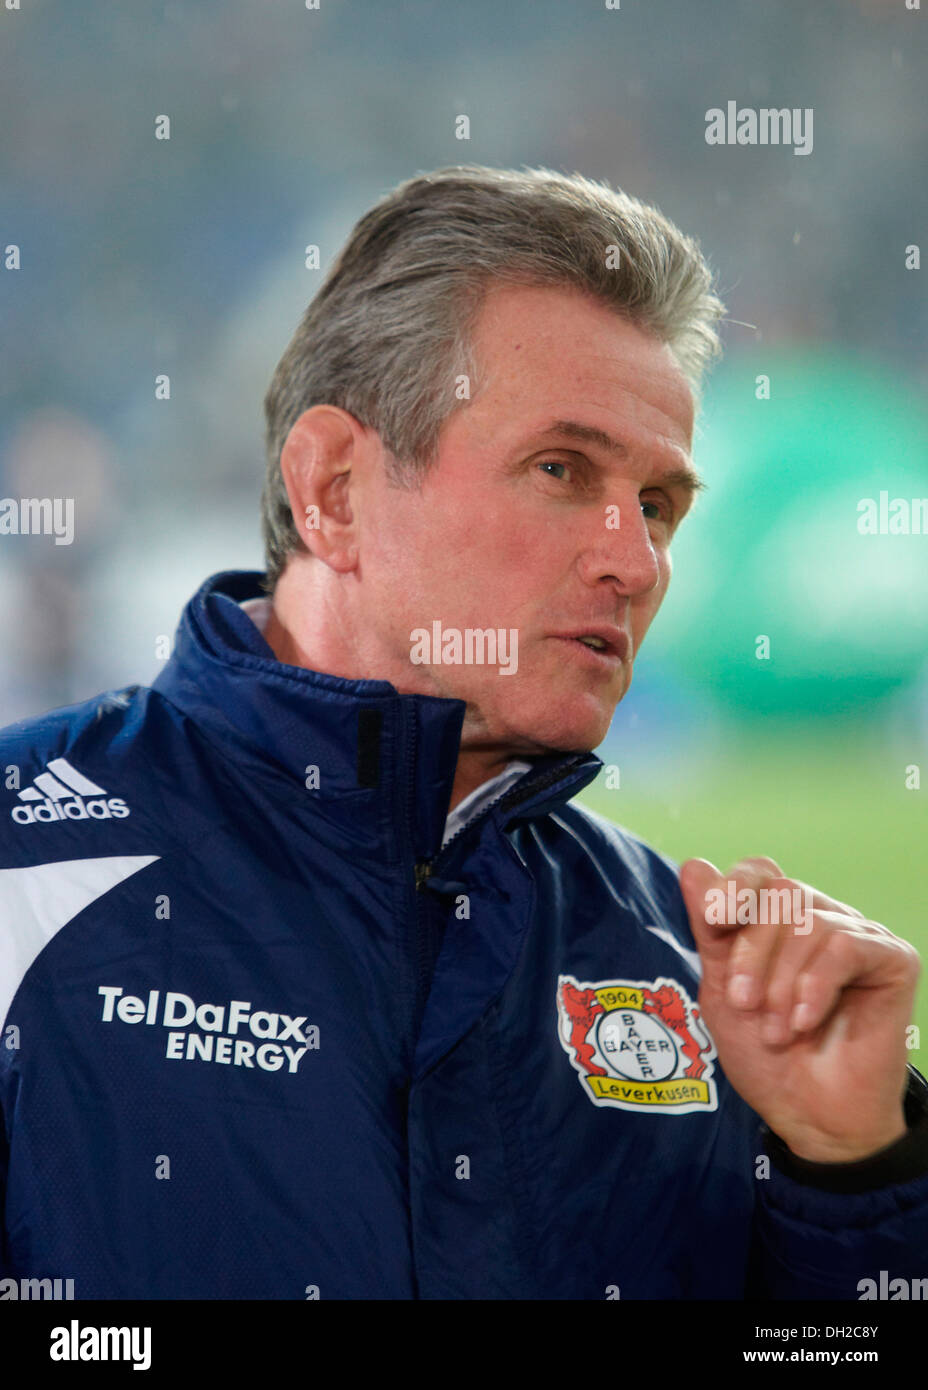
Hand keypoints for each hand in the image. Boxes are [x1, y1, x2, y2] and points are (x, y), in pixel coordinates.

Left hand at [679, 856, 918, 1162]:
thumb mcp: (722, 990)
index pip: (759, 872)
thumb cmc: (766, 1056)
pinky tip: (805, 1021)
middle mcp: (820, 919)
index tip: (714, 920)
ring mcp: (858, 936)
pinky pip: (846, 946)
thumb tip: (694, 865)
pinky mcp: (892, 959)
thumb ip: (710, 929)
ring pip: (809, 920)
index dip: (734, 887)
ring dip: (781, 980)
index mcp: (779, 921)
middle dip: (752, 951)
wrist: (811, 1117)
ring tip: (776, 1030)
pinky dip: (815, 986)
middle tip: (743, 1003)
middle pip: (779, 894)